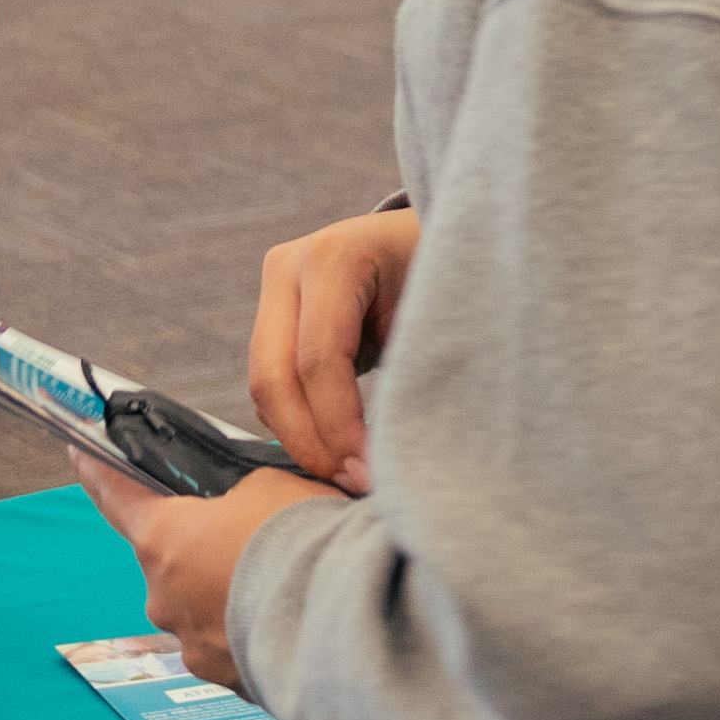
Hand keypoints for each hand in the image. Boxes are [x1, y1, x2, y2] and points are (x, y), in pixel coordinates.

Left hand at [119, 465, 357, 692]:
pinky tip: (294, 617)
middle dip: (205, 549)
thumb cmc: (301, 541)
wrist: (346, 616)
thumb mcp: (270, 485)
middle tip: (251, 535)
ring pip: (206, 609)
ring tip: (285, 581)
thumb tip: (246, 508)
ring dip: (234, 594)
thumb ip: (240, 495)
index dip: (100, 473)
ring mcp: (195, 647)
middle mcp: (165, 599)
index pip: (118, 497)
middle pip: (173, 563)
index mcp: (163, 540)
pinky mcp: (230, 681)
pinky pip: (236, 646)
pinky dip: (258, 630)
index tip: (80, 455)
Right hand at [246, 207, 421, 479]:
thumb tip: (403, 449)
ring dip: (302, 441)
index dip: (339, 427)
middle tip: (354, 484)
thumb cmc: (454, 272)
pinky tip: (340, 450)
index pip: (319, 360)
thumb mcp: (446, 304)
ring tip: (352, 475)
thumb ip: (426, 362)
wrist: (443, 236)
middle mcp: (290, 267)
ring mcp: (274, 290)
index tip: (372, 474)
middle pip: (274, 378)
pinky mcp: (273, 317)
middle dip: (311, 444)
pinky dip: (300, 425)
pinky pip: (273, 387)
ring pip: (265, 389)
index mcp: (335, 257)